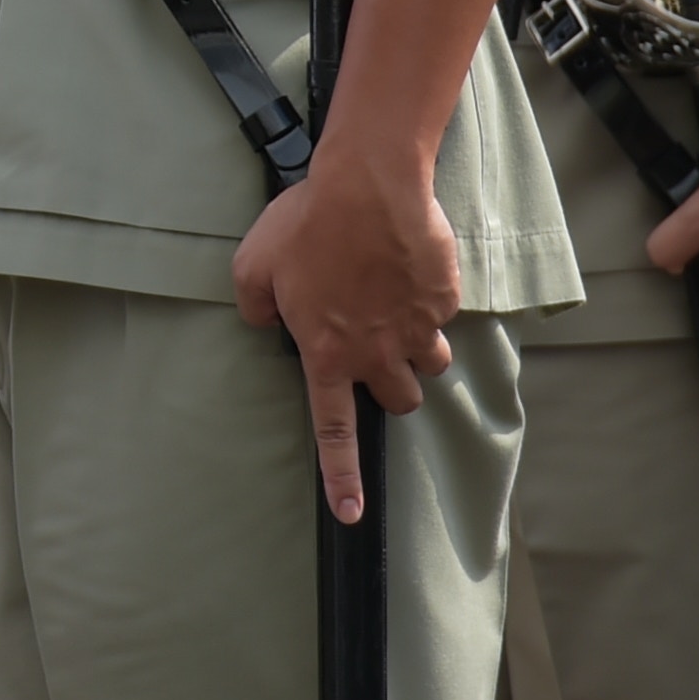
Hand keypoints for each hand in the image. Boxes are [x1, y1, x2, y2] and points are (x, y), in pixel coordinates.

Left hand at [233, 145, 462, 522]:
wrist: (369, 187)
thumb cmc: (306, 224)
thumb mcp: (254, 265)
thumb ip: (255, 305)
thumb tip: (266, 323)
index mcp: (327, 353)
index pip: (334, 429)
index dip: (343, 476)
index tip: (353, 513)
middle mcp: (377, 353)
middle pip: (400, 401)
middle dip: (391, 386)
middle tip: (373, 351)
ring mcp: (417, 330)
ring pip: (429, 364)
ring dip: (413, 348)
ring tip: (389, 305)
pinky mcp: (444, 302)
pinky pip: (440, 317)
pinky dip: (426, 303)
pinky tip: (403, 268)